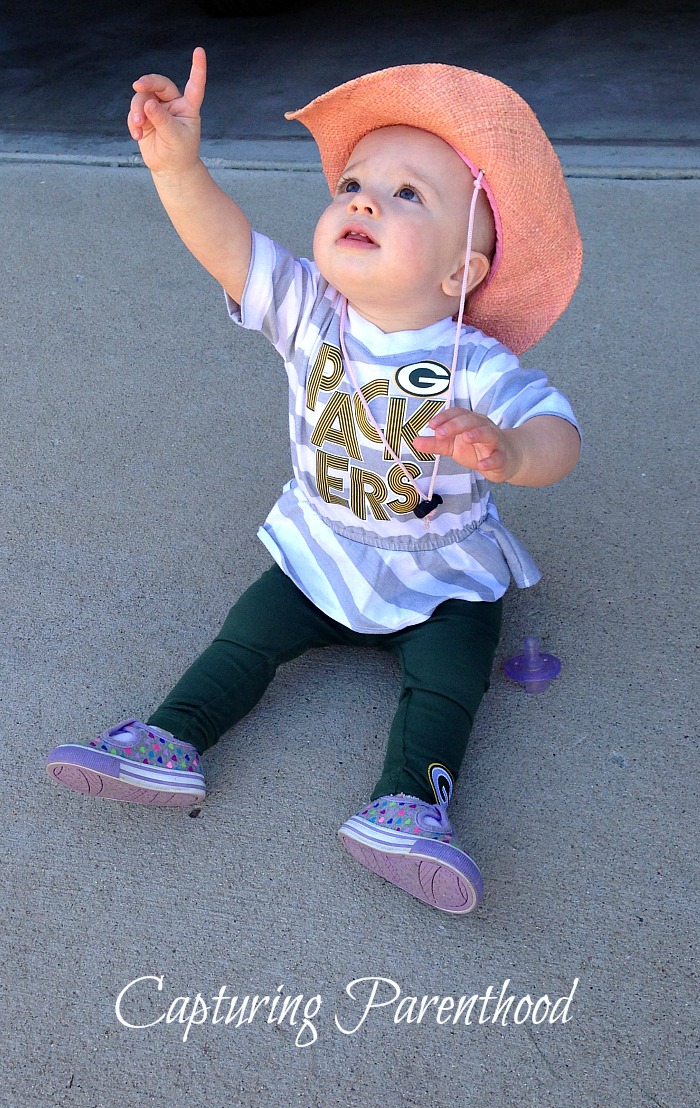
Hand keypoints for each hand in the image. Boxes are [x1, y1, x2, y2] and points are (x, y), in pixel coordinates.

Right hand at [128, 47, 206, 174]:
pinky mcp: (144, 117)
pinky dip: (133, 122)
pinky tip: (137, 135)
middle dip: (147, 82)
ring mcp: (157, 109)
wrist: (170, 168)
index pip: (194, 85)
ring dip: (137, 110)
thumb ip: (162, 120)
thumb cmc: (180, 153)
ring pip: (142, 98)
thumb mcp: (175, 137)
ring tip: (139, 126)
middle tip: (137, 85)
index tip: (199, 51)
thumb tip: (148, 102)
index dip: (197, 68)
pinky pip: (135, 112)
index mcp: (188, 106)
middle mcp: (173, 103)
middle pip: (159, 84)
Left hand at [412, 407, 518, 482]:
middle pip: (470, 420)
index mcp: (470, 421)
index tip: (431, 425)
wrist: (507, 459)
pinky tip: (482, 465)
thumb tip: (414, 442)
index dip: (445, 417)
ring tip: (466, 438)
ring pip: (488, 433)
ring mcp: (495, 441)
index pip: (457, 413)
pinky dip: (491, 460)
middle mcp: (483, 427)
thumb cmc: (477, 449)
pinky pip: (499, 457)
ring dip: (477, 434)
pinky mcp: (502, 457)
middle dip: (455, 425)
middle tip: (440, 433)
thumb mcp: (453, 446)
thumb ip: (435, 444)